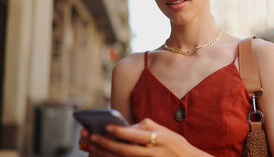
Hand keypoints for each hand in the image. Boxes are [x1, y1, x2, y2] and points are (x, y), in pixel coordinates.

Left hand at [87, 118, 212, 156]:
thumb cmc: (176, 145)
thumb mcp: (166, 131)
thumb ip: (147, 126)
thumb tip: (128, 127)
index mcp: (159, 139)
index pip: (135, 135)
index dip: (119, 131)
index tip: (106, 126)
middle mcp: (153, 153)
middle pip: (124, 150)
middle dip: (105, 143)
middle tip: (90, 136)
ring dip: (104, 153)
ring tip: (91, 146)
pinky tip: (101, 156)